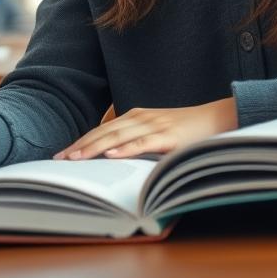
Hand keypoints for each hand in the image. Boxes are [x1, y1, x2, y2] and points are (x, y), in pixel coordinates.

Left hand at [54, 97, 237, 160]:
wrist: (216, 119)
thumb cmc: (184, 129)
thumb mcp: (155, 132)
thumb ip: (135, 140)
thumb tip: (112, 158)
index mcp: (135, 117)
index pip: (101, 130)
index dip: (81, 141)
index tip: (62, 155)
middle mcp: (140, 118)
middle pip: (104, 132)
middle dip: (80, 146)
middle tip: (60, 160)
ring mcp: (154, 126)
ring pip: (118, 137)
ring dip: (95, 148)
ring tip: (76, 158)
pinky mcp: (168, 136)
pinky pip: (143, 143)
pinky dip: (126, 148)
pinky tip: (111, 154)